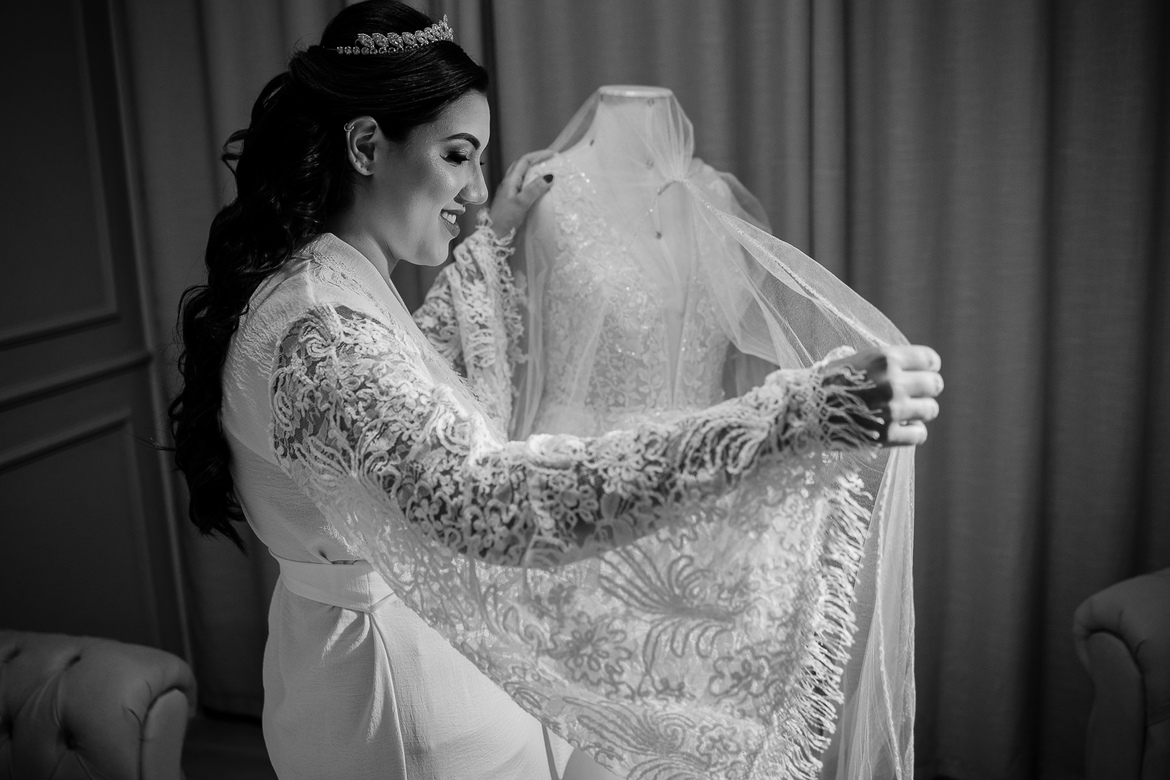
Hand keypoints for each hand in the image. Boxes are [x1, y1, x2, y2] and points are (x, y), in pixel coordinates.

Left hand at [488, 149, 556, 238]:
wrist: (493, 237)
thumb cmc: (505, 220)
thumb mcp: (521, 203)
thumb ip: (534, 189)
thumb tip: (550, 176)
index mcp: (510, 181)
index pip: (524, 161)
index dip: (538, 155)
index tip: (553, 154)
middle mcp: (509, 184)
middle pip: (523, 166)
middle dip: (537, 161)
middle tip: (551, 162)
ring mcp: (510, 192)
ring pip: (523, 176)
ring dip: (535, 172)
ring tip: (548, 174)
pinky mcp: (512, 201)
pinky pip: (524, 186)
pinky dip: (533, 183)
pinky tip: (540, 190)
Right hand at [824, 345, 942, 446]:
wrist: (804, 410)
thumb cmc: (830, 382)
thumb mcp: (860, 359)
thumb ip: (890, 362)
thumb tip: (919, 369)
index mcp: (886, 358)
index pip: (930, 360)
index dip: (928, 367)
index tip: (921, 373)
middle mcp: (892, 382)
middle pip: (934, 385)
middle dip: (926, 389)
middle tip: (913, 394)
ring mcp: (892, 410)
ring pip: (930, 410)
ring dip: (920, 411)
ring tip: (902, 412)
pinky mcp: (888, 435)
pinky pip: (919, 434)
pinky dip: (912, 432)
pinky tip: (898, 428)